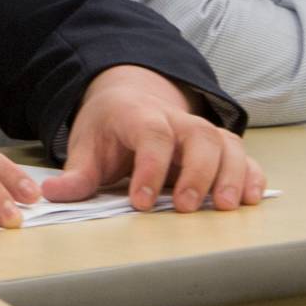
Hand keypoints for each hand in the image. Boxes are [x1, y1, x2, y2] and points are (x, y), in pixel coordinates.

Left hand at [42, 65, 263, 211]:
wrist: (130, 99)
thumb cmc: (109, 129)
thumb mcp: (86, 147)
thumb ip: (76, 174)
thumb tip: (53, 193)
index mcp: (139, 116)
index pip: (152, 135)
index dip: (150, 167)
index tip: (141, 202)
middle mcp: (177, 120)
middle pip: (198, 136)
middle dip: (197, 172)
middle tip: (186, 207)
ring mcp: (202, 132)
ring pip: (226, 143)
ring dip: (231, 175)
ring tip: (226, 207)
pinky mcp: (220, 146)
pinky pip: (244, 155)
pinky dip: (252, 175)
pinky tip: (251, 199)